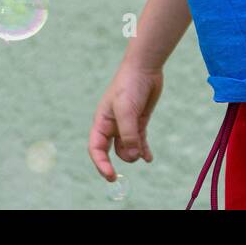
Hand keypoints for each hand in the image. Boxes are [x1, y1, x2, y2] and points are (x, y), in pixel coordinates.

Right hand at [88, 60, 163, 181]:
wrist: (145, 68)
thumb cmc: (129, 86)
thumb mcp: (127, 110)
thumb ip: (128, 134)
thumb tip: (132, 155)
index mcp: (102, 122)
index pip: (96, 148)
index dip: (101, 164)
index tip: (111, 176)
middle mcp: (112, 125)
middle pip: (110, 151)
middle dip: (119, 161)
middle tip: (133, 159)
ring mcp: (126, 125)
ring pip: (127, 148)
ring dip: (134, 153)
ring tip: (144, 151)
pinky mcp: (139, 122)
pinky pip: (139, 142)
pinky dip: (144, 151)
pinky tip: (149, 158)